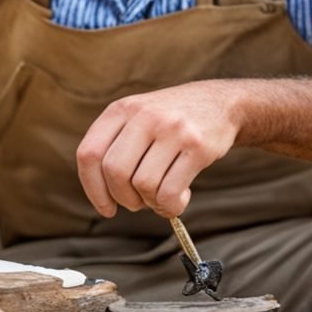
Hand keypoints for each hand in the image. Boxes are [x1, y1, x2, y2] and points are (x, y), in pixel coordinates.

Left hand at [76, 81, 242, 218]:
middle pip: (115, 172)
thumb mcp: (138, 116)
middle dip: (124, 198)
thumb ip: (116, 145)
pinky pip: (171, 192)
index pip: (89, 154)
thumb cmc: (172, 120)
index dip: (93, 188)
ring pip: (144, 185)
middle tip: (137, 202)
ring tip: (161, 196)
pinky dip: (171, 206)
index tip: (106, 208)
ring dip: (151, 203)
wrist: (222, 104)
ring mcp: (172, 129)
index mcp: (122, 109)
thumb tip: (101, 194)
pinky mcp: (197, 146)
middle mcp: (145, 116)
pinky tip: (179, 198)